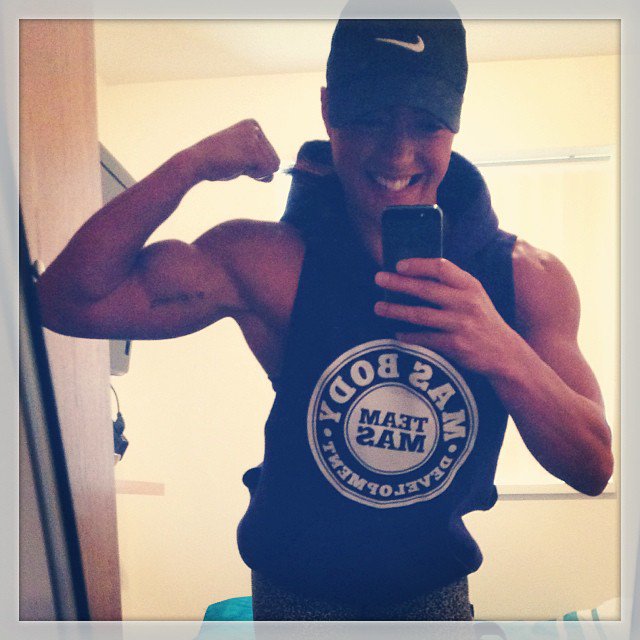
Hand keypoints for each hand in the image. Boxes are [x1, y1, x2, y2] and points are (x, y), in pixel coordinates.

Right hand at [183, 119, 279, 183]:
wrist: (197, 162)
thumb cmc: (216, 163)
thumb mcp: (241, 159)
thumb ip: (258, 163)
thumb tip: (274, 174)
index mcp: (253, 125)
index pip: (272, 155)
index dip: (256, 165)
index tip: (236, 158)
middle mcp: (255, 128)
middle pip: (276, 161)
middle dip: (258, 170)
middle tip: (235, 163)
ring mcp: (254, 138)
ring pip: (273, 168)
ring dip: (255, 173)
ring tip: (235, 163)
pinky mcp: (252, 150)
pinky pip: (267, 172)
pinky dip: (254, 175)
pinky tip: (237, 166)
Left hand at [374, 258, 517, 373]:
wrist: (505, 353)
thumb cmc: (482, 320)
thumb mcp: (475, 296)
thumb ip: (452, 285)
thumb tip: (414, 275)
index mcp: (470, 285)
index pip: (441, 266)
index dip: (418, 264)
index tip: (399, 264)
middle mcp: (466, 302)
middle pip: (426, 289)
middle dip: (398, 283)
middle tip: (379, 278)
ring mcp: (461, 324)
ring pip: (420, 315)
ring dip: (395, 310)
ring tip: (378, 307)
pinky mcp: (455, 345)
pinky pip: (424, 338)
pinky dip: (408, 336)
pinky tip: (397, 334)